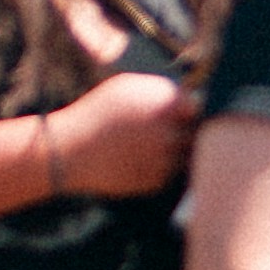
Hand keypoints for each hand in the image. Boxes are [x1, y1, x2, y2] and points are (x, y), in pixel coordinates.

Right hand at [39, 64, 197, 199]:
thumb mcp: (126, 88)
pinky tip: (139, 157)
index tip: (183, 111)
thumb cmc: (97, 112)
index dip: (189, 109)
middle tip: (169, 128)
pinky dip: (161, 166)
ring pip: (185, 155)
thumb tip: (188, 97)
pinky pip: (170, 172)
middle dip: (186, 130)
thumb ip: (160, 91)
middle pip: (196, 133)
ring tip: (150, 143)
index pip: (197, 107)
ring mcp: (165, 159)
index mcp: (164, 104)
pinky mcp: (157, 181)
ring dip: (176, 150)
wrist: (72, 150)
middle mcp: (169, 132)